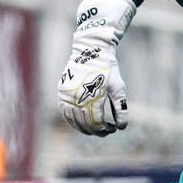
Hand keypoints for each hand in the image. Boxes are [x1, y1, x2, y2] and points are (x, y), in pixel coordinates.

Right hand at [57, 0, 135, 136]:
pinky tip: (82, 122)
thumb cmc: (107, 70)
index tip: (112, 129)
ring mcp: (67, 95)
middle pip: (85, 124)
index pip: (96, 123)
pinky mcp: (61, 92)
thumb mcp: (118, 89)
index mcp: (93, 97)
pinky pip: (65, 112)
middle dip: (96, 131)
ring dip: (84, 128)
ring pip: (73, 121)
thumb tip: (121, 128)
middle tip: (105, 130)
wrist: (91, 51)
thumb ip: (121, 109)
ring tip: (95, 128)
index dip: (104, 130)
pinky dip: (73, 120)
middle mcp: (77, 98)